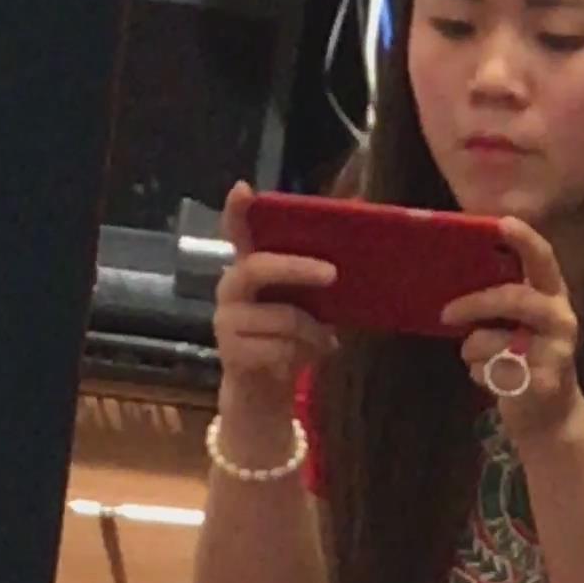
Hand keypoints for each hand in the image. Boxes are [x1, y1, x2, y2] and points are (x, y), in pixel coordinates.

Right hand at [214, 186, 337, 437]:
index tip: (242, 189)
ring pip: (282, 317)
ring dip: (313, 332)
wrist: (264, 393)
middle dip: (297, 268)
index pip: (237, 231)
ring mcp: (226, 321)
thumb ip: (318, 274)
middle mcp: (230, 288)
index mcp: (249, 267)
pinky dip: (303, 356)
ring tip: (324, 341)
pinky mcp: (231, 353)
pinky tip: (303, 360)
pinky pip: (280, 349)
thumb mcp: (308, 303)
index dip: (237, 210)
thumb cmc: (289, 337)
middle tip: (333, 273)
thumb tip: (358, 227)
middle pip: (257, 267)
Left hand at [441, 216, 581, 443]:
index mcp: (551, 293)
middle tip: (446, 313)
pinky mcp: (544, 382)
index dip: (523, 239)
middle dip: (475, 303)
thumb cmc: (522, 355)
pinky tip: (490, 377)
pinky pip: (494, 372)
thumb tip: (453, 270)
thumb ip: (498, 297)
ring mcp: (557, 351)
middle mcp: (561, 317)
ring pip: (495, 340)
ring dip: (472, 349)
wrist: (548, 413)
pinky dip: (480, 374)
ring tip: (474, 355)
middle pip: (515, 298)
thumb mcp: (516, 320)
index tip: (500, 223)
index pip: (542, 258)